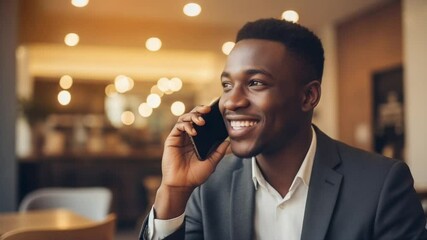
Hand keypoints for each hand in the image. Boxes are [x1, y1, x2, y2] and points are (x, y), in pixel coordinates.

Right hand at [154, 104, 229, 218]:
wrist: (182, 185)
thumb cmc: (195, 175)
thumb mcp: (212, 162)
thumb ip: (219, 152)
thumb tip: (228, 141)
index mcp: (198, 140)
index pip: (203, 122)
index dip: (208, 114)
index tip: (216, 110)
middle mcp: (189, 136)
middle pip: (193, 116)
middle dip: (200, 110)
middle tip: (208, 109)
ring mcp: (180, 137)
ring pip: (185, 118)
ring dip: (194, 116)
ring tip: (202, 121)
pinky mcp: (172, 139)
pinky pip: (179, 126)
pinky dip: (187, 126)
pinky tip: (194, 132)